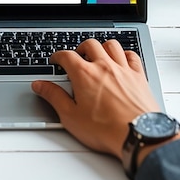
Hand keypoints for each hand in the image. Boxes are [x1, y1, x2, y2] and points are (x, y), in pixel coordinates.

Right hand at [32, 39, 160, 157]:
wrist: (138, 134)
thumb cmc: (106, 129)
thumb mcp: (71, 117)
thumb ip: (54, 97)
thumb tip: (40, 86)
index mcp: (84, 75)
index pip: (67, 56)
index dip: (58, 56)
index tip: (56, 60)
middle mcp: (104, 66)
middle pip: (90, 44)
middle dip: (80, 48)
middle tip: (77, 56)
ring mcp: (123, 69)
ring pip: (111, 45)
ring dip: (102, 47)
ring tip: (98, 55)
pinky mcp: (138, 76)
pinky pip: (132, 55)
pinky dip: (125, 54)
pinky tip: (122, 60)